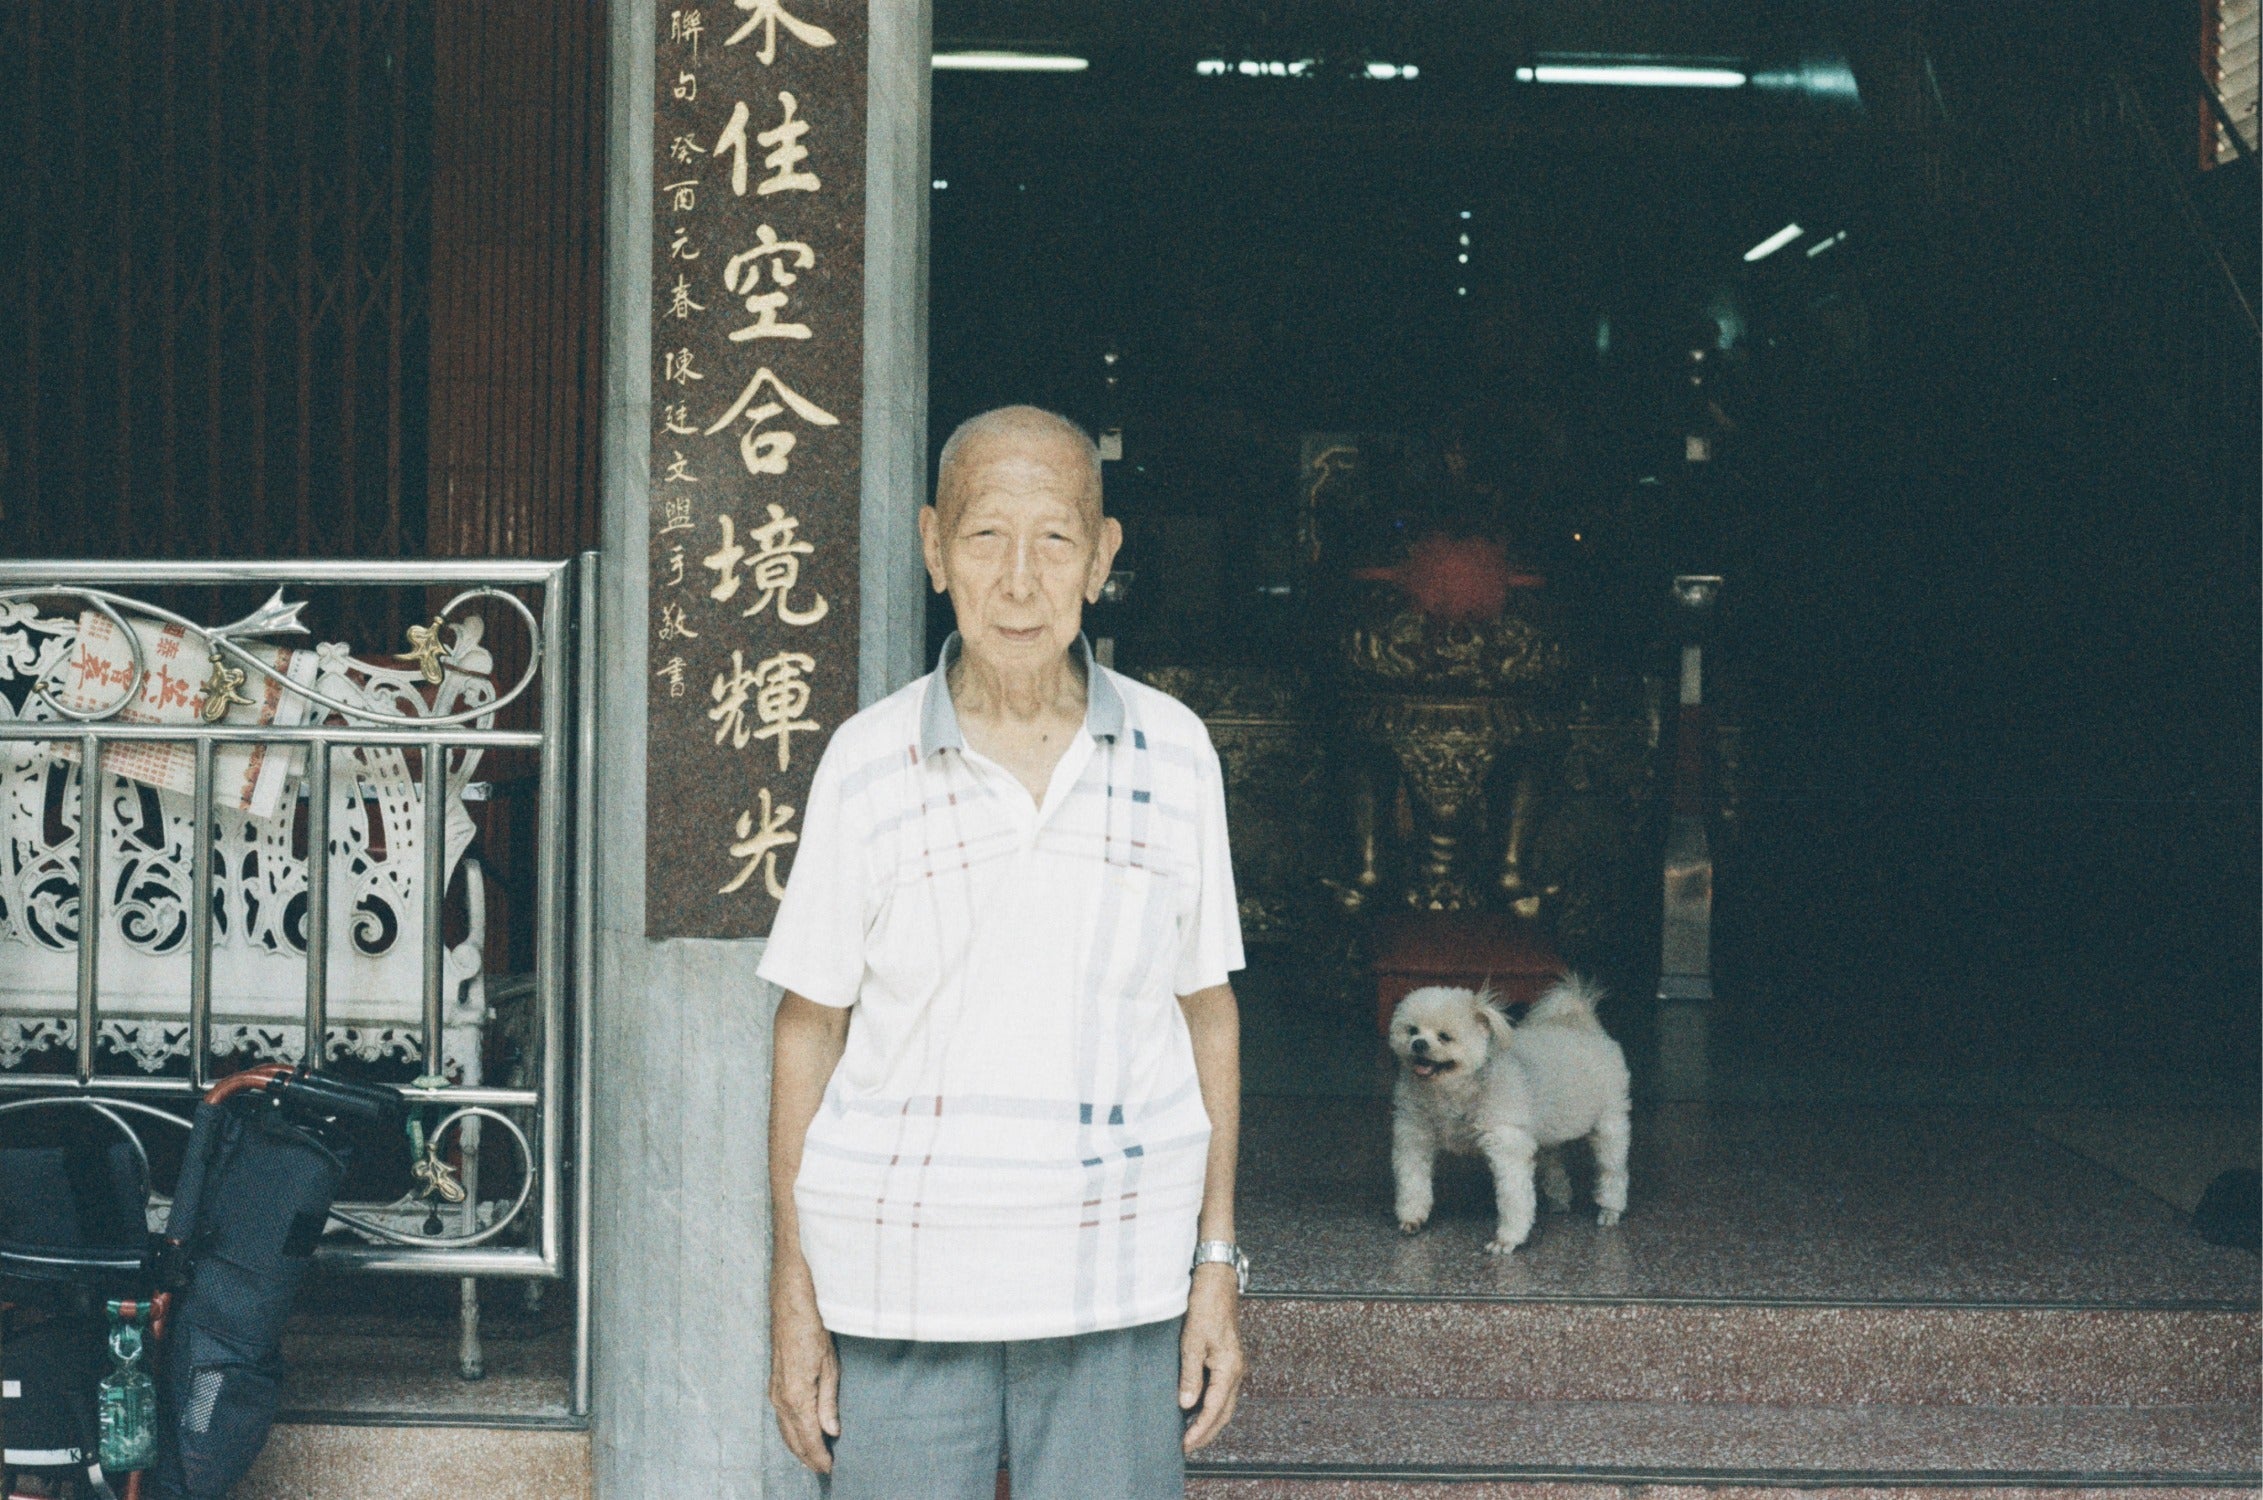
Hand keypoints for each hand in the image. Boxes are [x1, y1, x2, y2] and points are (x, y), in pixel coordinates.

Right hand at [768, 1285, 840, 1472]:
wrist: (791, 1303)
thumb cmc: (814, 1329)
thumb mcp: (830, 1366)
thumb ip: (828, 1402)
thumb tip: (832, 1431)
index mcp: (796, 1396)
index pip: (809, 1437)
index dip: (819, 1455)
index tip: (830, 1468)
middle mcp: (781, 1398)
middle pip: (793, 1438)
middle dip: (808, 1456)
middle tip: (823, 1469)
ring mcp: (774, 1391)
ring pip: (784, 1430)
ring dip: (797, 1447)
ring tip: (812, 1458)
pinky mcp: (774, 1383)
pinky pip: (781, 1417)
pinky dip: (790, 1431)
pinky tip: (799, 1434)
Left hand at [1177, 1264, 1245, 1452]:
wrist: (1217, 1281)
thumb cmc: (1205, 1307)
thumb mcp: (1191, 1342)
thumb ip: (1190, 1375)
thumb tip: (1186, 1405)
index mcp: (1229, 1369)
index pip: (1214, 1410)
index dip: (1200, 1430)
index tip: (1185, 1445)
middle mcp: (1236, 1370)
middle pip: (1224, 1412)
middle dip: (1207, 1432)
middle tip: (1187, 1447)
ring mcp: (1234, 1365)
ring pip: (1224, 1403)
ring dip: (1209, 1420)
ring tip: (1190, 1434)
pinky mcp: (1228, 1359)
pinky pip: (1222, 1390)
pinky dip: (1210, 1405)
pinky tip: (1196, 1408)